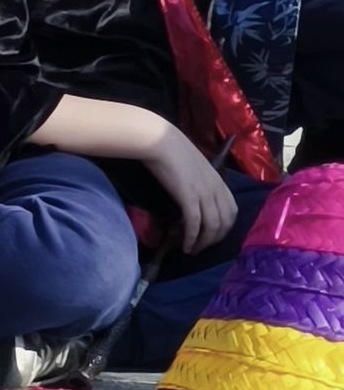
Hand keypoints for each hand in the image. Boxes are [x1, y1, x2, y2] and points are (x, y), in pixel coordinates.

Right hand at [146, 125, 241, 254]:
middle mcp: (216, 189)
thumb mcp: (193, 164)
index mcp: (218, 180)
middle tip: (201, 246)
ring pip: (212, 227)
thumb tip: (194, 193)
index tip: (212, 234)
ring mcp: (204, 193)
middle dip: (215, 239)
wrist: (157, 139)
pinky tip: (185, 244)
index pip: (232, 211)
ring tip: (192, 250)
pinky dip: (191, 237)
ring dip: (203, 243)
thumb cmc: (170, 146)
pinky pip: (194, 223)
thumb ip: (199, 179)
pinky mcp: (189, 197)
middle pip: (225, 223)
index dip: (224, 227)